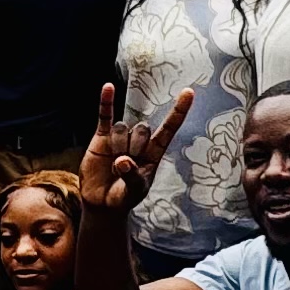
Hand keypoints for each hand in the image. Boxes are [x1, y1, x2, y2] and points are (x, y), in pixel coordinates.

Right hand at [75, 80, 190, 217]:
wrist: (101, 202)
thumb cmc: (123, 197)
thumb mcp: (134, 191)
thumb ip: (132, 176)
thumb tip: (122, 160)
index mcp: (154, 152)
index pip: (169, 128)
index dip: (178, 111)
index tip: (188, 92)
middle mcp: (138, 141)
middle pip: (142, 128)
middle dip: (134, 146)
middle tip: (125, 165)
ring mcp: (119, 137)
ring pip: (123, 127)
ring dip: (118, 145)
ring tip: (113, 165)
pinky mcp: (101, 138)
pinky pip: (105, 115)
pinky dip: (106, 101)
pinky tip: (108, 87)